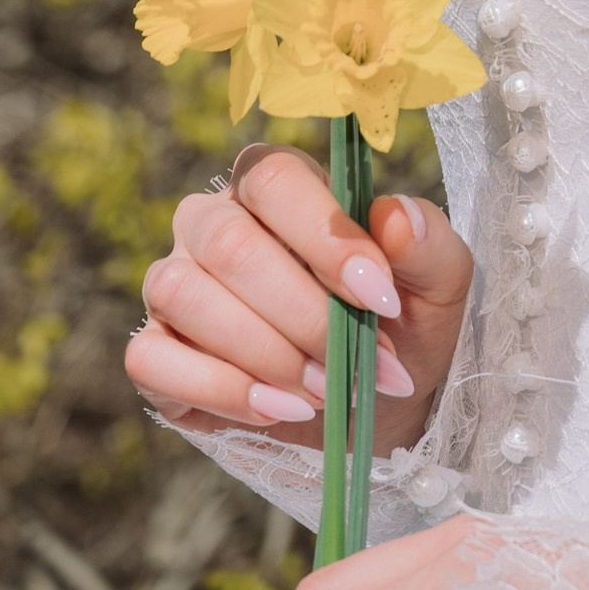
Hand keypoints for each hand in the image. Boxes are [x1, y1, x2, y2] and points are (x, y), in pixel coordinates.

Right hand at [124, 146, 473, 446]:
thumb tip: (394, 218)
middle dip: (303, 316)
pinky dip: (219, 389)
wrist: (378, 411)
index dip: (325, 238)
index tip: (380, 299)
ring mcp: (173, 284)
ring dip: (265, 354)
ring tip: (324, 393)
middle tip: (359, 366)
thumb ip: (428, 244)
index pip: (274, 178)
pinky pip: (149, 357)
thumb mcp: (438, 288)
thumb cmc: (401, 329)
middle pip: (228, 242)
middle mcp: (212, 223)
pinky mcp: (154, 351)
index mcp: (276, 187)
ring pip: (182, 294)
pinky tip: (276, 411)